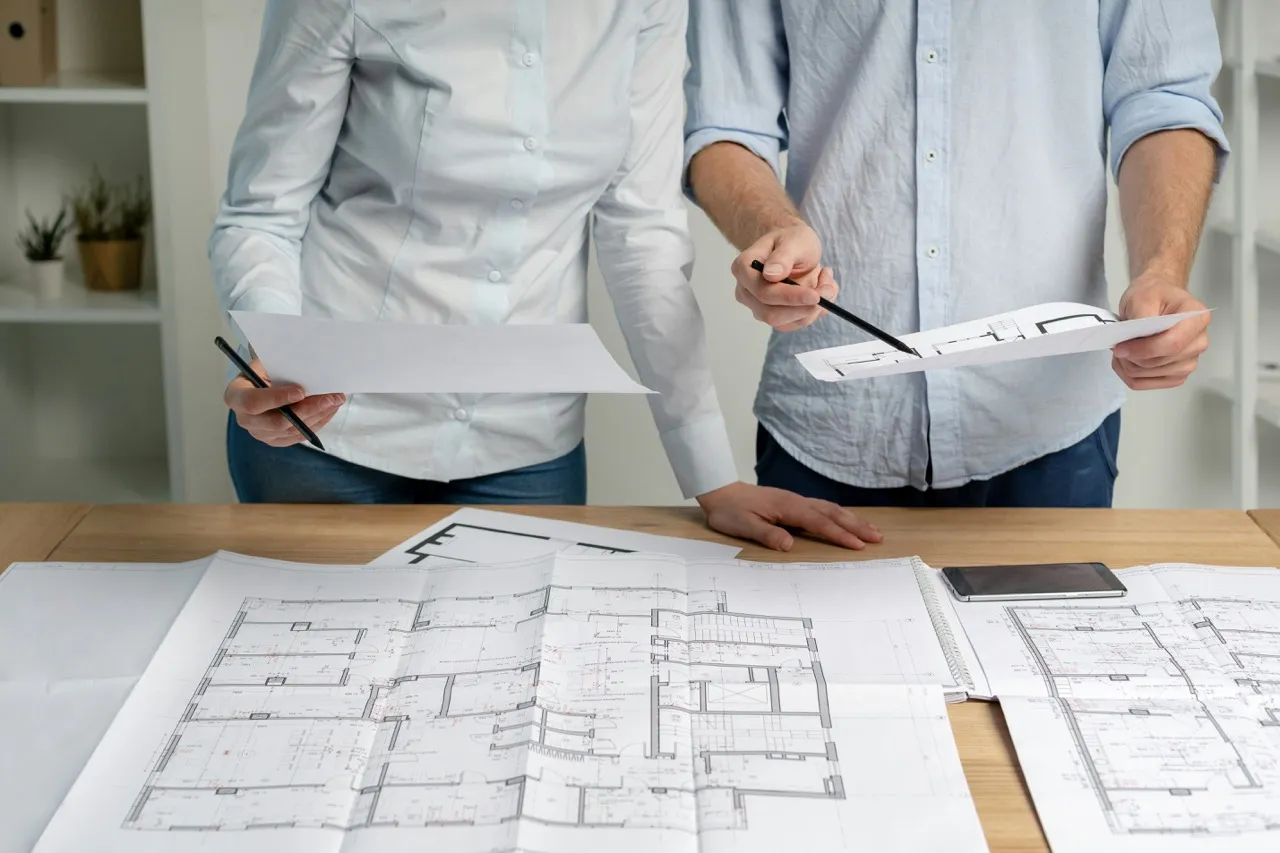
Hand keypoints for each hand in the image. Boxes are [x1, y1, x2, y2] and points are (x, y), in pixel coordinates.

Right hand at [224, 357, 344, 446]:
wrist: (260, 385)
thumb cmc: (263, 371)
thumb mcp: (264, 363)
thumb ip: (278, 366)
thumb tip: (308, 365)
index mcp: (236, 396)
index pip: (254, 402)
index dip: (277, 398)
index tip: (301, 391)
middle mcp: (245, 419)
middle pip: (277, 422)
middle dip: (308, 409)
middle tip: (331, 397)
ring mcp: (261, 434)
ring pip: (293, 430)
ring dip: (318, 415)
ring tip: (336, 400)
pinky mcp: (276, 440)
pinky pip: (300, 435)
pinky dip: (318, 422)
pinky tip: (330, 409)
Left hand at [696, 481, 882, 551]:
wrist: (720, 491)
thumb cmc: (730, 511)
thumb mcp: (743, 526)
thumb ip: (766, 534)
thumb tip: (789, 545)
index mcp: (788, 507)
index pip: (819, 522)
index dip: (839, 535)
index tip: (858, 546)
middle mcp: (797, 501)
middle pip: (832, 513)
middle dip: (856, 526)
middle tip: (878, 538)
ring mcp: (796, 500)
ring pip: (830, 508)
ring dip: (852, 519)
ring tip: (871, 530)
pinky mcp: (793, 503)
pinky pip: (823, 508)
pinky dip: (839, 514)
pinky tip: (846, 519)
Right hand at [730, 222, 837, 330]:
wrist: (794, 248)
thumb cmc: (791, 240)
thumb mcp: (793, 240)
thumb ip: (782, 257)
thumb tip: (771, 275)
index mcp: (744, 268)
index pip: (763, 291)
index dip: (790, 297)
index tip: (816, 295)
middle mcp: (745, 291)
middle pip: (771, 313)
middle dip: (804, 307)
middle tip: (829, 290)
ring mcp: (757, 306)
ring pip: (784, 322)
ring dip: (812, 310)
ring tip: (827, 284)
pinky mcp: (773, 316)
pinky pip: (794, 323)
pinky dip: (813, 312)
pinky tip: (820, 291)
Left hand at [1112, 273, 1209, 389]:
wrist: (1157, 298)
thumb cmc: (1152, 294)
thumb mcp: (1142, 297)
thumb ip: (1141, 318)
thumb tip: (1132, 341)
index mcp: (1197, 319)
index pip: (1172, 344)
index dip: (1143, 350)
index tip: (1119, 347)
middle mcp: (1199, 342)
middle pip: (1160, 363)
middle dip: (1132, 357)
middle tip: (1116, 345)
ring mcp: (1189, 361)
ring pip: (1151, 376)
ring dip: (1128, 367)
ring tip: (1121, 350)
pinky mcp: (1177, 375)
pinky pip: (1149, 385)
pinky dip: (1131, 376)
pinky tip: (1125, 362)